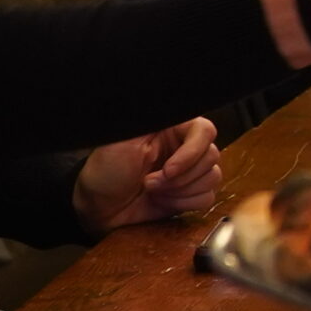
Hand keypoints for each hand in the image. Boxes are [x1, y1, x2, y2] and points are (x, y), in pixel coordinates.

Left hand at [72, 118, 221, 235]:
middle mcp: (184, 147)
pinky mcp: (189, 194)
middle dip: (180, 177)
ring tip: (153, 191)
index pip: (205, 131)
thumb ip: (151, 123)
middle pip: (211, 156)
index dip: (191, 152)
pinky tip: (162, 201)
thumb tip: (170, 102)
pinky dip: (184, 203)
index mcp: (171, 129)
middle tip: (150, 183)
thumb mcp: (123, 141)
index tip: (169, 169)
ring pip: (212, 178)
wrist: (99, 208)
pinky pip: (206, 198)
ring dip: (180, 191)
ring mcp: (188, 172)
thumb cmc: (105, 172)